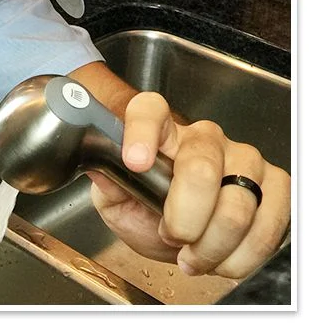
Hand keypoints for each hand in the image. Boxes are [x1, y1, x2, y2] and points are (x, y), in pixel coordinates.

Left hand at [87, 91, 289, 278]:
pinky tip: (224, 258)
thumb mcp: (116, 198)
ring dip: (212, 245)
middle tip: (171, 235)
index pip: (150, 110)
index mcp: (160, 131)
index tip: (134, 162)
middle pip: (200, 167)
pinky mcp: (274, 186)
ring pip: (237, 203)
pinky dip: (245, 253)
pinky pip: (271, 220)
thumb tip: (96, 164)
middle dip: (183, 217)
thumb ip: (106, 180)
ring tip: (193, 255)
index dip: (142, 132)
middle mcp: (204, 138)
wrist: (179, 232)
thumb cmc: (146, 208)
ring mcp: (242, 159)